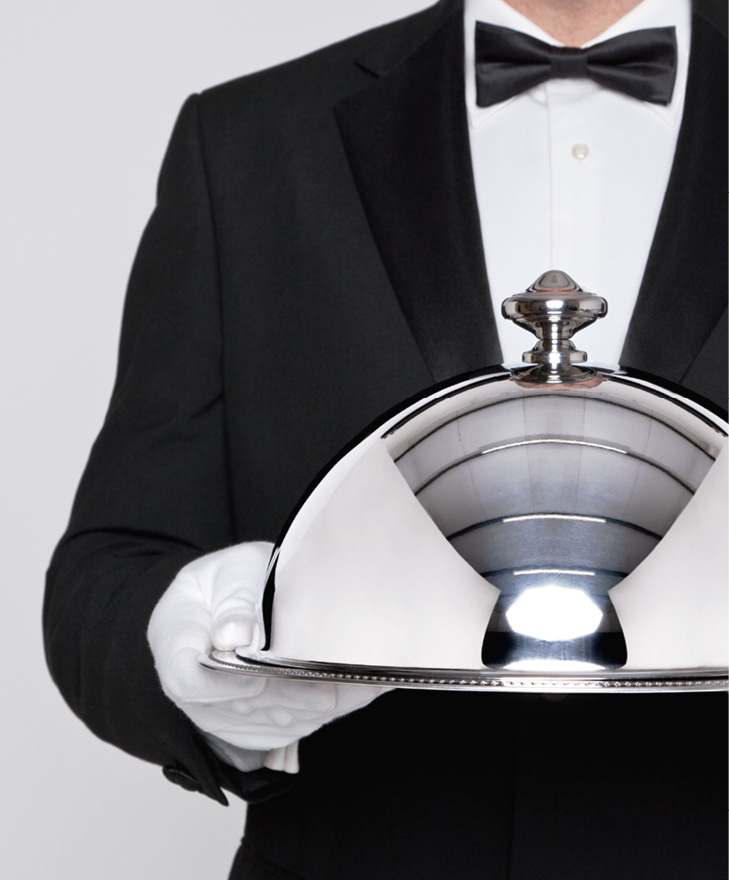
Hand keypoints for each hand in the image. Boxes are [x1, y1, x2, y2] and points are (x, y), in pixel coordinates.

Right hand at [147, 542, 387, 752]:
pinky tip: (359, 692)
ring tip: (362, 686)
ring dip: (316, 709)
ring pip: (271, 724)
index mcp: (175, 643)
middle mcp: (194, 691)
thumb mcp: (228, 573)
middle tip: (333, 687)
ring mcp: (223, 715)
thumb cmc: (227, 581)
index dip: (226, 685)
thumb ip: (233, 602)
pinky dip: (325, 712)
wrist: (225, 601)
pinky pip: (289, 729)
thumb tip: (234, 636)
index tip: (259, 678)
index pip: (190, 679)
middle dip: (291, 698)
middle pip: (240, 709)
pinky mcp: (254, 726)